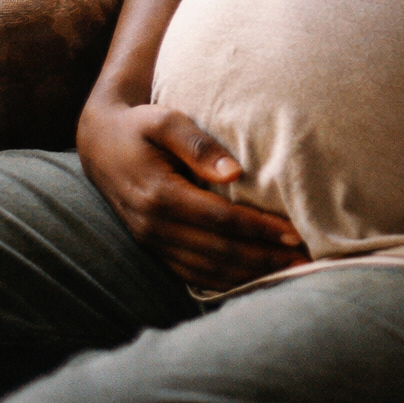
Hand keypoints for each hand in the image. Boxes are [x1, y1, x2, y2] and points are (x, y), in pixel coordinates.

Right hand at [77, 100, 307, 290]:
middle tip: (304, 262)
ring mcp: (151, 243)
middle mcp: (154, 227)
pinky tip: (252, 279)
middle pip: (218, 253)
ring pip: (207, 271)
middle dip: (263, 260)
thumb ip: (197, 143)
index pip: (221, 220)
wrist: (99, 143)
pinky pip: (191, 274)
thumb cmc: (139, 125)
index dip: (260, 229)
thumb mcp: (165, 120)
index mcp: (160, 196)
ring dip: (249, 275)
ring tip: (288, 273)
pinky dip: (224, 281)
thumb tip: (235, 172)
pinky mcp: (153, 249)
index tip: (295, 233)